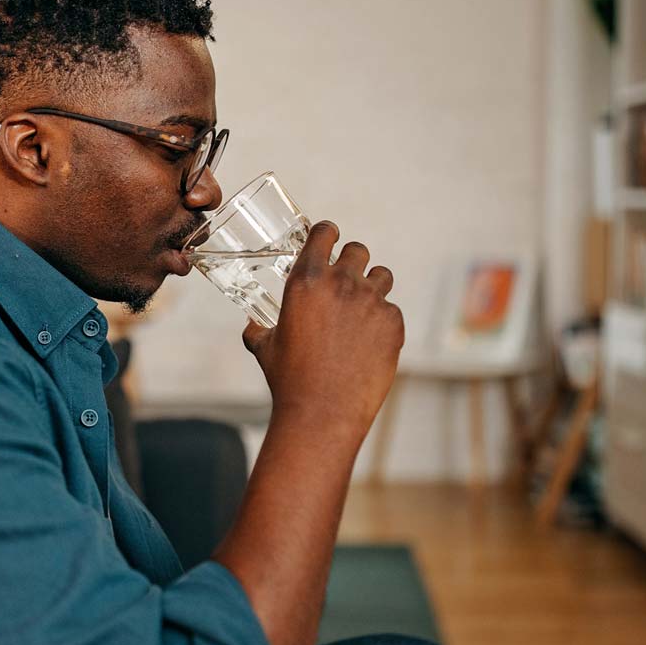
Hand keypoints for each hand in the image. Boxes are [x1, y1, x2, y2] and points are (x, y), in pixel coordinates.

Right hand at [242, 220, 403, 439]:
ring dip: (372, 286)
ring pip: (381, 275)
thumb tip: (251, 326)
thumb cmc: (290, 379)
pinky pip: (391, 310)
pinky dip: (382, 320)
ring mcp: (371, 301)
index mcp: (306, 280)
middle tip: (344, 281)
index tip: (330, 239)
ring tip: (361, 309)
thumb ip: (257, 329)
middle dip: (351, 262)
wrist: (324, 412)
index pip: (325, 232)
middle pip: (357, 250)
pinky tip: (368, 341)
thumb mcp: (265, 348)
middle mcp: (342, 283)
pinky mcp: (393, 323)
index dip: (328, 234)